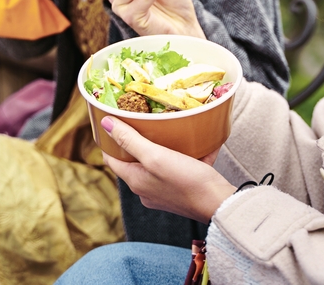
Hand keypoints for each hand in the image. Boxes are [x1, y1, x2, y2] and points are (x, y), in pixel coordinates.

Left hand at [100, 116, 234, 223]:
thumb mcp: (155, 156)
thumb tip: (105, 124)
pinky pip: (178, 169)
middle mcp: (146, 189)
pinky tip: (196, 144)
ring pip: (157, 164)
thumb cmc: (187, 181)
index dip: (110, 140)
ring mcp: (163, 192)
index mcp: (135, 181)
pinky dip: (185, 156)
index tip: (114, 122)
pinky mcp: (180, 191)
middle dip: (138, 141)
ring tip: (169, 130)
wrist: (218, 203)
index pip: (111, 159)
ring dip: (162, 147)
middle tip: (144, 121)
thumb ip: (130, 140)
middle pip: (134, 161)